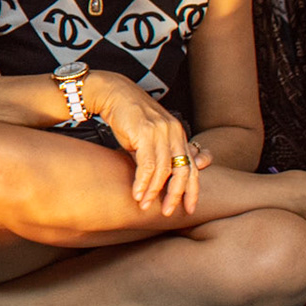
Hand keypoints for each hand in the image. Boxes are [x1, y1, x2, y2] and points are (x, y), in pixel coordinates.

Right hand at [86, 71, 210, 215]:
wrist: (113, 93)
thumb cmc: (129, 117)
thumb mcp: (147, 137)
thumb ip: (157, 155)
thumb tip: (160, 180)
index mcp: (178, 134)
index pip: (191, 167)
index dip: (192, 190)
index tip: (189, 208)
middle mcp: (174, 132)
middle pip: (183, 170)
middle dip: (176, 194)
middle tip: (168, 211)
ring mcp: (161, 132)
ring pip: (164, 170)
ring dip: (153, 191)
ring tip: (144, 204)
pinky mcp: (145, 132)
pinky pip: (147, 164)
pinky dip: (142, 182)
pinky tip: (136, 193)